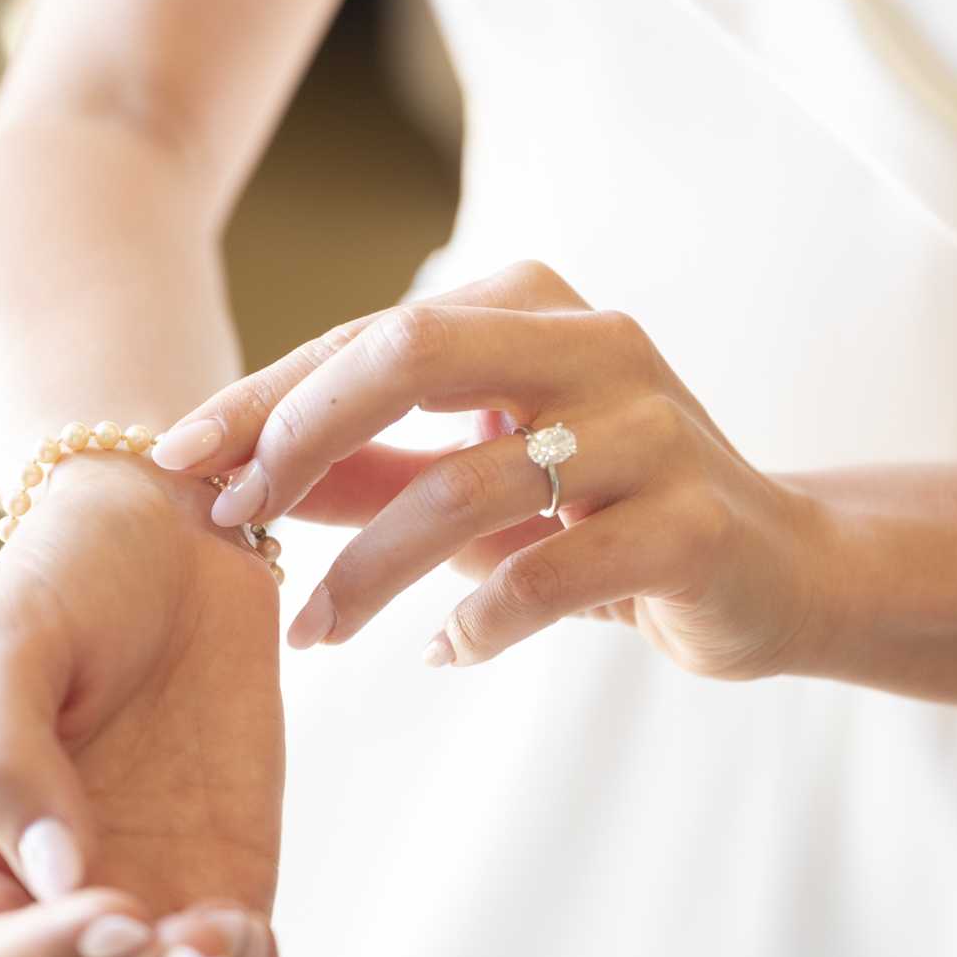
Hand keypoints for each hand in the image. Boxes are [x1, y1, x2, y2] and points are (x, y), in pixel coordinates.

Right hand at [0, 451, 284, 956]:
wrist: (173, 529)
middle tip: (199, 933)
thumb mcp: (10, 640)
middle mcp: (48, 897)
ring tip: (237, 936)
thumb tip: (48, 876)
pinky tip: (262, 938)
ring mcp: (143, 895)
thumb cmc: (70, 574)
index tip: (111, 913)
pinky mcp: (224, 879)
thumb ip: (6, 756)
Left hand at [149, 259, 829, 677]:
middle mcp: (594, 342)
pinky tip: (444, 650)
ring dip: (370, 568)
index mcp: (531, 306)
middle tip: (235, 522)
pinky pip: (553, 571)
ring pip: (471, 482)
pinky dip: (479, 618)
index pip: (368, 337)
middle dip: (301, 435)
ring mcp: (651, 426)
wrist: (778, 569)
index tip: (178, 459)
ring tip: (314, 631)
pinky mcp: (694, 521)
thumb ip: (368, 469)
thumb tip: (231, 482)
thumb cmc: (603, 514)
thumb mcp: (477, 478)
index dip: (264, 397)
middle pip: (410, 355)